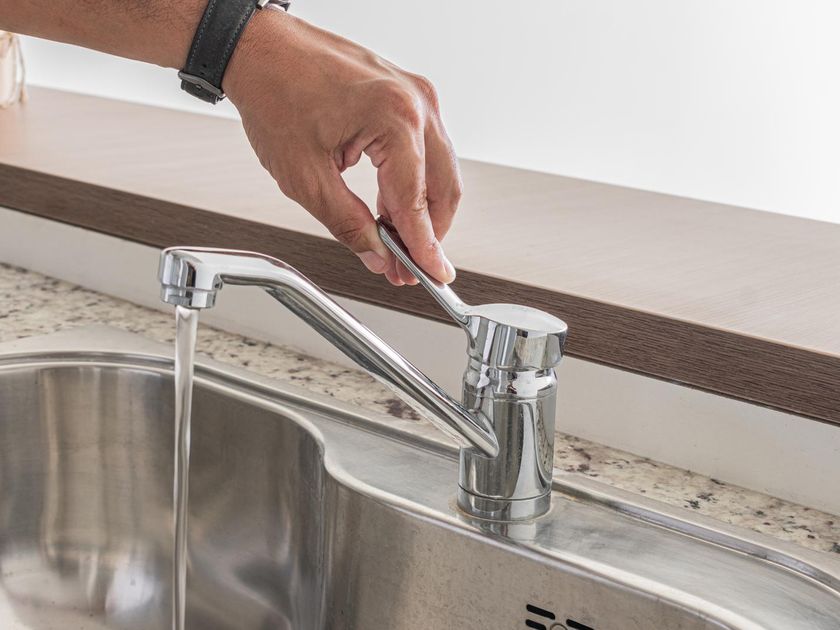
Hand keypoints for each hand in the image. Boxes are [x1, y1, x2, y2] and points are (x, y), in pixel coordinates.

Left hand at [224, 8, 459, 284]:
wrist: (258, 50)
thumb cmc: (273, 94)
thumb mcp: (304, 177)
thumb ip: (347, 224)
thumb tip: (376, 254)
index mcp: (393, 118)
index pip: (417, 202)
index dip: (423, 248)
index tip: (431, 275)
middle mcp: (414, 102)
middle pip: (444, 187)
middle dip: (428, 234)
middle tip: (409, 268)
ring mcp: (414, 94)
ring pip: (440, 170)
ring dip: (422, 211)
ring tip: (396, 244)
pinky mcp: (405, 94)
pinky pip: (426, 149)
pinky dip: (413, 183)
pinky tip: (392, 209)